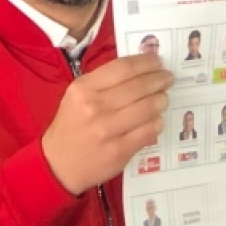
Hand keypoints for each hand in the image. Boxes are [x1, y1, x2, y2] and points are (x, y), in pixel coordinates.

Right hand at [40, 52, 172, 193]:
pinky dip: (157, 122)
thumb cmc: (71, 125)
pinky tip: (156, 120)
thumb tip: (141, 67)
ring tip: (163, 98)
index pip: (124, 67)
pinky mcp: (119, 150)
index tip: (158, 61)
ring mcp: (108, 130)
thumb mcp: (77, 96)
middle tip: (168, 78)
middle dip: (159, 79)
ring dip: (162, 100)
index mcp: (84, 89)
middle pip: (139, 86)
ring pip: (148, 107)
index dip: (146, 62)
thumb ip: (105, 81)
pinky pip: (149, 130)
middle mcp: (95, 107)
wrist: (58, 164)